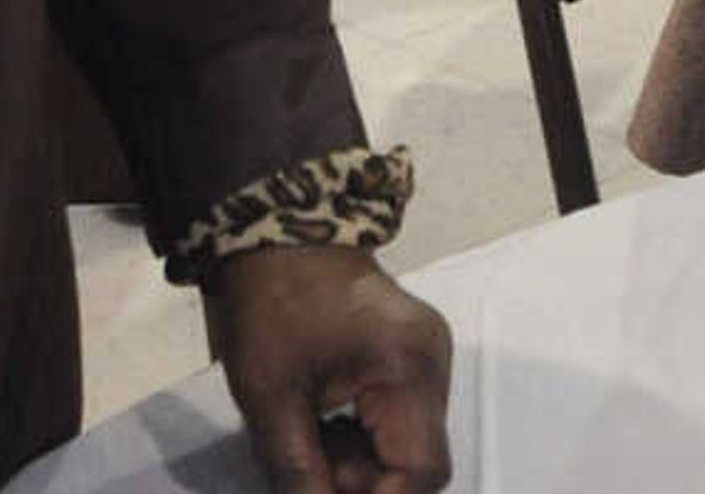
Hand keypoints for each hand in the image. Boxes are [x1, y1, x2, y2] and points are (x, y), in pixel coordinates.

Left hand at [205, 244, 452, 493]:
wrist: (275, 236)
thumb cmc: (272, 302)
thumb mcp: (271, 399)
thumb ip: (298, 473)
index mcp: (408, 366)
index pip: (420, 470)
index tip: (326, 492)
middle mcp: (433, 361)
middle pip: (419, 461)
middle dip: (365, 479)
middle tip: (313, 465)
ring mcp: (428, 355)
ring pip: (410, 444)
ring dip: (363, 460)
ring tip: (311, 437)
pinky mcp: (413, 354)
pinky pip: (402, 418)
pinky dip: (366, 435)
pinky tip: (326, 420)